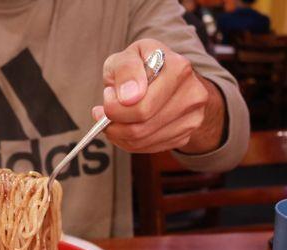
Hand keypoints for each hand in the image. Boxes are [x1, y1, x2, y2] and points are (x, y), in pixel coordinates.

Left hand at [92, 39, 224, 153]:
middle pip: (140, 128)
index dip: (114, 107)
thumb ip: (125, 69)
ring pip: (141, 141)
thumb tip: (128, 97)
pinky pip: (147, 148)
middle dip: (113, 123)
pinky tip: (126, 125)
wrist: (166, 77)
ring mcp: (192, 117)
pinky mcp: (185, 135)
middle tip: (104, 112)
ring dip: (118, 133)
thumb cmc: (142, 65)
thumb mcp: (127, 55)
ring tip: (114, 116)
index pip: (140, 106)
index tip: (107, 96)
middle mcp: (192, 94)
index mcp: (177, 68)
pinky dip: (128, 141)